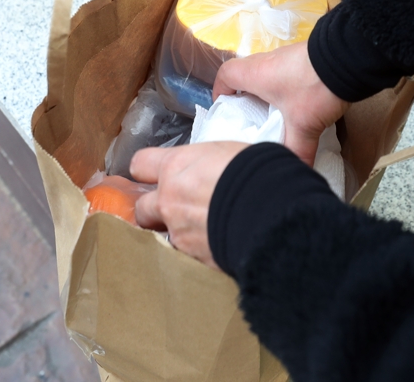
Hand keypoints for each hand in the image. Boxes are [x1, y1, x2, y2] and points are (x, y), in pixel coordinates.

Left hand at [130, 141, 249, 268]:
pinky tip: (216, 247)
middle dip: (154, 210)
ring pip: (162, 237)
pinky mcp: (193, 260)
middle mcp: (169, 200)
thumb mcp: (227, 152)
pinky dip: (198, 253)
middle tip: (176, 209)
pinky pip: (187, 257)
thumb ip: (205, 164)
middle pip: (141, 208)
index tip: (156, 174)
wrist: (273, 211)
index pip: (140, 164)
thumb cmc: (257, 172)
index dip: (148, 170)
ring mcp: (179, 233)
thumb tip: (210, 169)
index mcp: (175, 167)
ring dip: (179, 234)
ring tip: (203, 232)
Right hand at [213, 42, 347, 165]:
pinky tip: (299, 103)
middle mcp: (267, 61)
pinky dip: (286, 87)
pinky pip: (286, 72)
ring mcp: (287, 56)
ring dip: (267, 91)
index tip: (226, 108)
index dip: (221, 91)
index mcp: (256, 73)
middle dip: (244, 95)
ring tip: (274, 113)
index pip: (225, 75)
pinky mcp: (304, 57)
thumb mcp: (303, 126)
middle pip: (245, 74)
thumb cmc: (314, 88)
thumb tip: (296, 173)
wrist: (350, 58)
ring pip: (267, 73)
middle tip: (250, 116)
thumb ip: (297, 151)